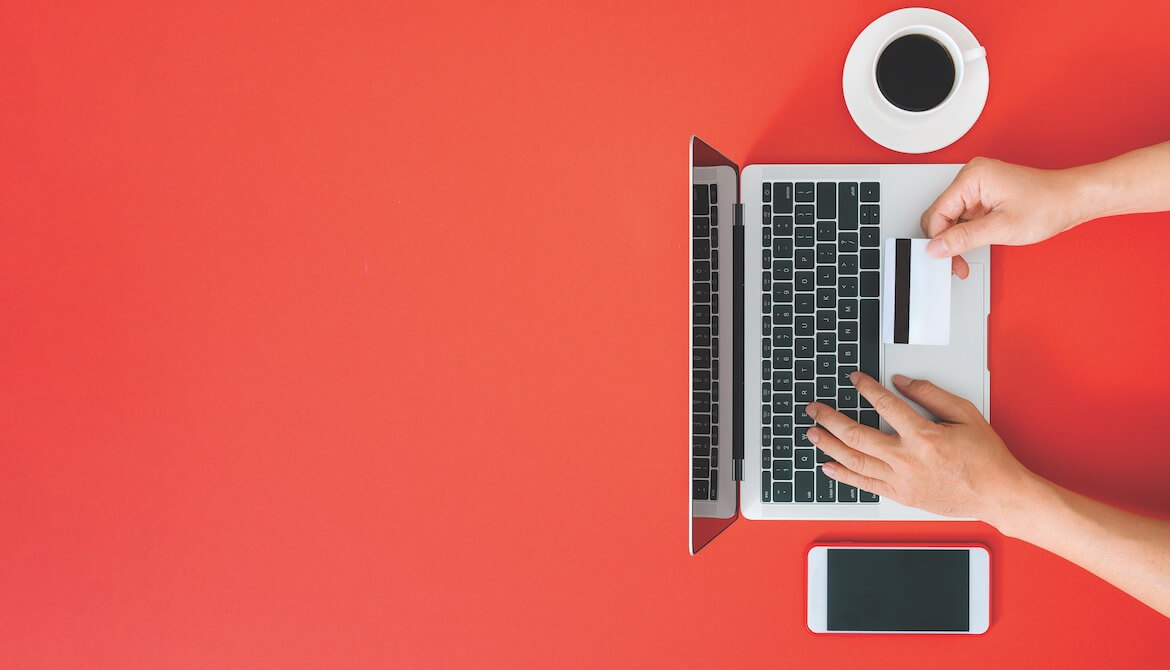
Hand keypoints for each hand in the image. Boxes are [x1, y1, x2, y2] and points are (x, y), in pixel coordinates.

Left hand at [804, 372, 1033, 522]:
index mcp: (924, 436)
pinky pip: (864, 484)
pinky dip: (843, 475)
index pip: (884, 405)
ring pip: (855, 461)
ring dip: (829, 445)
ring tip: (812, 433)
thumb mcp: (965, 414)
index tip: (855, 378)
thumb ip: (930, 394)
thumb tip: (901, 381)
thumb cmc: (985, 456)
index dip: (866, 388)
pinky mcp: (901, 495)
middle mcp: (907, 459)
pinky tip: (828, 466)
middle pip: (857, 435)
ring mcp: (901, 480)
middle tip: (814, 409)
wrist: (997, 494)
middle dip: (830, 419)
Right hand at [920, 157, 1087, 278]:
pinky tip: (976, 244)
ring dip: (957, 240)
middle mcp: (972, 178)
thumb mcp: (1001, 228)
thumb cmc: (1048, 204)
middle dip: (946, 242)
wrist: (1072, 200)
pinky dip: (967, 234)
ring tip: (967, 258)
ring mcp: (978, 187)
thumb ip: (964, 238)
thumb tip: (936, 247)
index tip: (944, 258)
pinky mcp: (984, 197)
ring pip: (951, 219)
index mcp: (972, 177)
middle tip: (956, 264)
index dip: (938, 240)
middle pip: (941, 216)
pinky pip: (964, 218)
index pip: (937, 212)